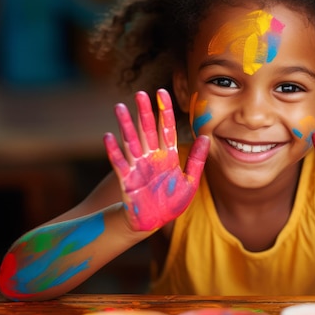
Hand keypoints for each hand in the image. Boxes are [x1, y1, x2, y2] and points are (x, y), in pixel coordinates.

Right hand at [104, 89, 209, 230]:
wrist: (154, 222)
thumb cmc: (172, 202)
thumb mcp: (190, 181)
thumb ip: (197, 160)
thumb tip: (206, 137)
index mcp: (168, 156)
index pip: (167, 128)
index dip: (164, 111)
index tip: (162, 92)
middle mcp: (152, 157)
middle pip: (147, 130)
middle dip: (144, 112)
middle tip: (140, 93)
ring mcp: (138, 167)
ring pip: (131, 142)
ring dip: (125, 125)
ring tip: (119, 107)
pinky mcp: (127, 180)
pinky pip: (119, 163)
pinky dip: (113, 151)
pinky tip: (108, 137)